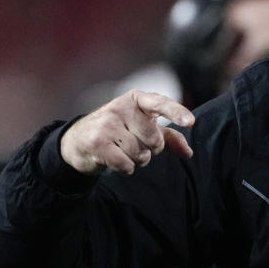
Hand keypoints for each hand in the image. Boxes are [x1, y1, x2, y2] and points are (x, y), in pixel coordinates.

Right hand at [61, 90, 194, 174]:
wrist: (78, 141)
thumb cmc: (118, 132)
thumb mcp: (143, 129)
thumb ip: (168, 138)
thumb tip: (188, 153)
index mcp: (136, 99)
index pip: (160, 102)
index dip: (176, 112)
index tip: (190, 122)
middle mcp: (121, 107)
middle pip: (153, 139)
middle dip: (150, 149)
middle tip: (135, 144)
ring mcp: (107, 123)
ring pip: (140, 153)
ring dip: (136, 160)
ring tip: (122, 151)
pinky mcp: (96, 142)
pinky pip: (126, 164)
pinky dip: (125, 168)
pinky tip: (115, 160)